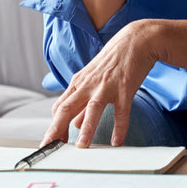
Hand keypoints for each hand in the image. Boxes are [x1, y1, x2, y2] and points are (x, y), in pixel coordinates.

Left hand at [41, 20, 160, 147]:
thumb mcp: (93, 80)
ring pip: (92, 109)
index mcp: (78, 83)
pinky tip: (117, 142)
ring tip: (82, 146)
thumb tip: (74, 124)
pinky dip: (119, 127)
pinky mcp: (124, 88)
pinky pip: (121, 111)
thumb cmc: (113, 61)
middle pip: (67, 108)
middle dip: (57, 129)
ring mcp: (106, 86)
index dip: (54, 126)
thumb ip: (82, 103)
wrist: (135, 41)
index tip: (51, 142)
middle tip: (50, 146)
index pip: (59, 107)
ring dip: (86, 129)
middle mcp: (88, 85)